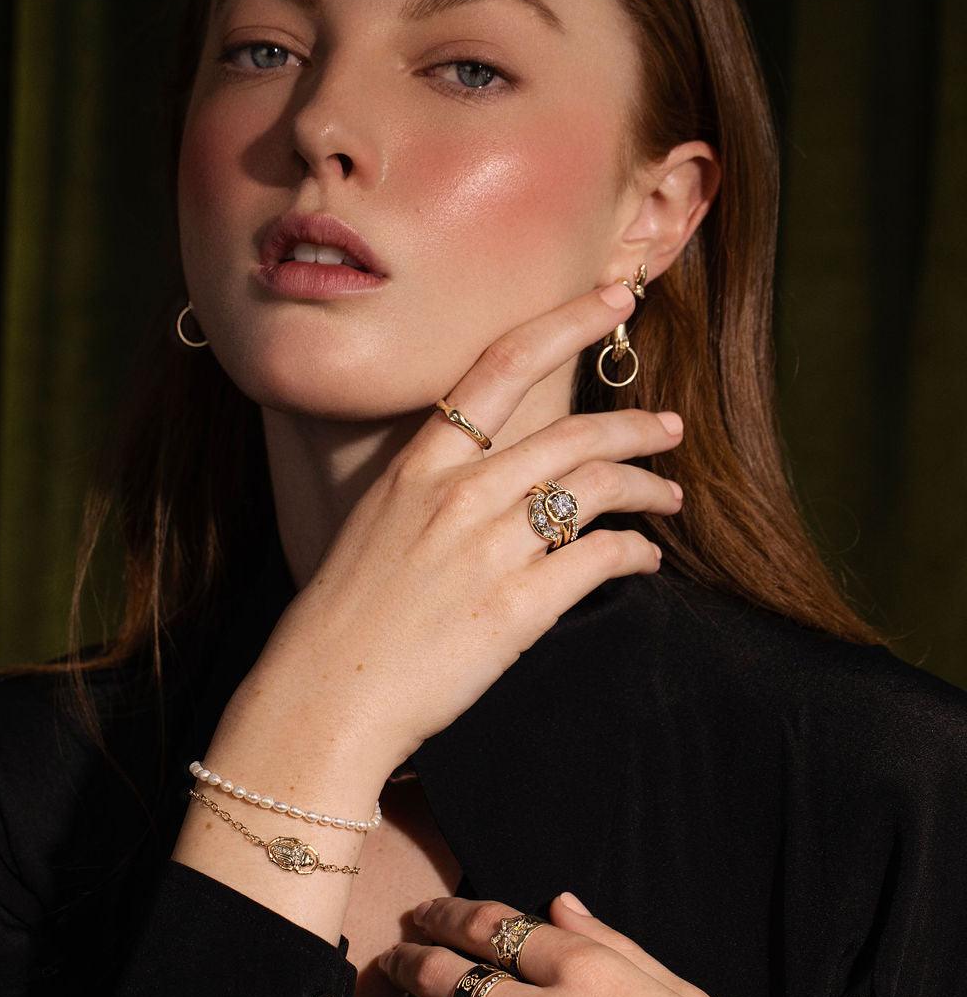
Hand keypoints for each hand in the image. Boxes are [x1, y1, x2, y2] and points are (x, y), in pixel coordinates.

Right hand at [254, 279, 684, 771]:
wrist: (326, 695)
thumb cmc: (344, 618)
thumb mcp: (374, 527)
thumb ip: (431, 493)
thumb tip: (486, 484)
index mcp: (417, 467)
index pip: (501, 367)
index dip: (567, 323)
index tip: (613, 300)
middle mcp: (458, 495)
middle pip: (573, 433)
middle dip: (636, 427)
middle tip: (670, 428)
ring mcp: (489, 549)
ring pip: (596, 489)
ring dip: (645, 487)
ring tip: (669, 496)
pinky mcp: (517, 607)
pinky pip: (600, 560)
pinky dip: (635, 554)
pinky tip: (643, 560)